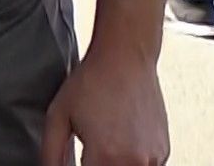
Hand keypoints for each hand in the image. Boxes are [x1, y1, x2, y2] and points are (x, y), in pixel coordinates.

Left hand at [41, 49, 168, 165]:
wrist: (125, 59)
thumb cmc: (91, 83)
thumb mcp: (57, 117)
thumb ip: (51, 153)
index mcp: (105, 156)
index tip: (80, 157)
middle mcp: (134, 161)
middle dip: (96, 165)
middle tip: (90, 150)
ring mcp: (153, 158)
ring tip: (105, 142)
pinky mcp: (163, 151)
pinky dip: (132, 163)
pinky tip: (120, 142)